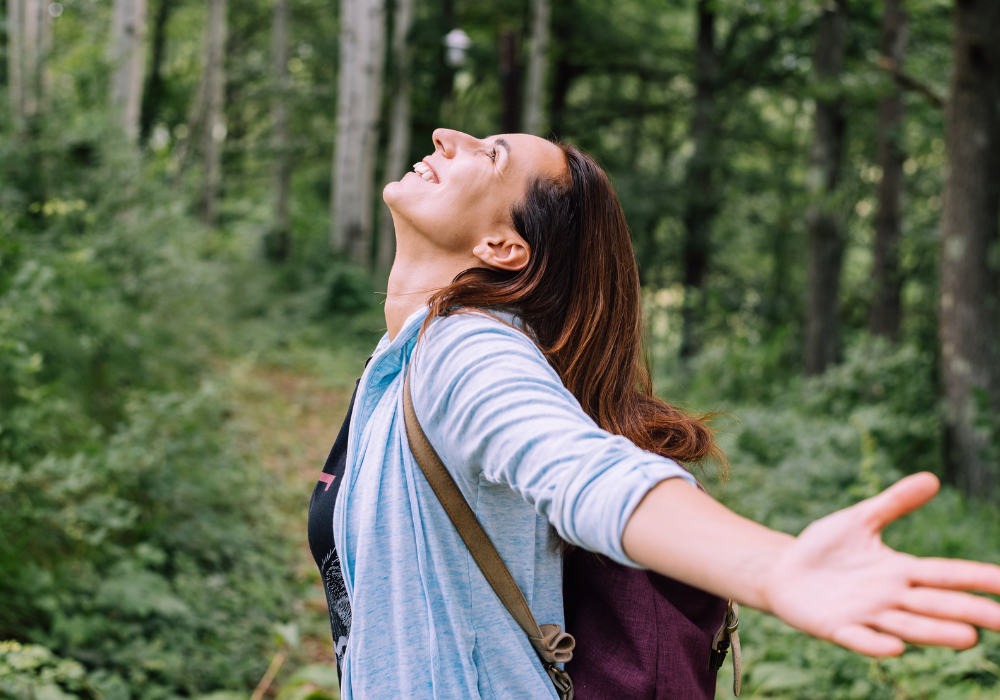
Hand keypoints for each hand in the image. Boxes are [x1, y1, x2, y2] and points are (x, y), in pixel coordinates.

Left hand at [761, 472, 999, 655]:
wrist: (782, 570)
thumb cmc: (823, 547)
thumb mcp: (859, 519)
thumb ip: (894, 503)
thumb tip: (932, 478)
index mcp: (900, 571)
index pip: (947, 575)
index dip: (977, 579)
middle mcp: (890, 597)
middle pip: (937, 605)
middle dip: (971, 612)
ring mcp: (865, 615)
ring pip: (907, 627)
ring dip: (935, 633)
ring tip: (968, 638)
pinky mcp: (836, 628)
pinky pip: (859, 639)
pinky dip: (876, 644)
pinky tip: (894, 647)